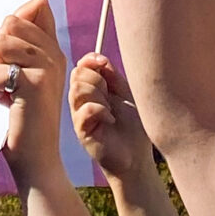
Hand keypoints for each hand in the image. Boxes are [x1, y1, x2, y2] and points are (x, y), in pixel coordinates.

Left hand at [0, 0, 66, 183]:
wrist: (36, 156)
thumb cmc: (23, 115)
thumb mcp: (26, 73)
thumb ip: (23, 42)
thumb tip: (25, 8)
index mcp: (53, 49)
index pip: (37, 5)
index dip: (15, 22)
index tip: (11, 53)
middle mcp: (55, 54)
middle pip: (11, 23)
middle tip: (8, 79)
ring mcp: (47, 67)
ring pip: (2, 43)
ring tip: (7, 90)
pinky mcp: (35, 84)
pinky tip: (6, 103)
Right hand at [69, 53, 151, 184]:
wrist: (137, 157)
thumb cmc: (133, 127)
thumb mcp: (125, 94)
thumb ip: (112, 76)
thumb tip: (99, 58)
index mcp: (92, 90)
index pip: (80, 66)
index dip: (90, 60)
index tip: (104, 63)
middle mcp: (82, 101)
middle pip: (77, 74)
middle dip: (97, 79)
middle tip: (110, 94)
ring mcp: (80, 116)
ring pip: (78, 89)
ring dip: (98, 95)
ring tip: (110, 108)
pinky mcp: (82, 131)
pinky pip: (84, 110)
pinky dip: (100, 110)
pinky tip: (110, 119)